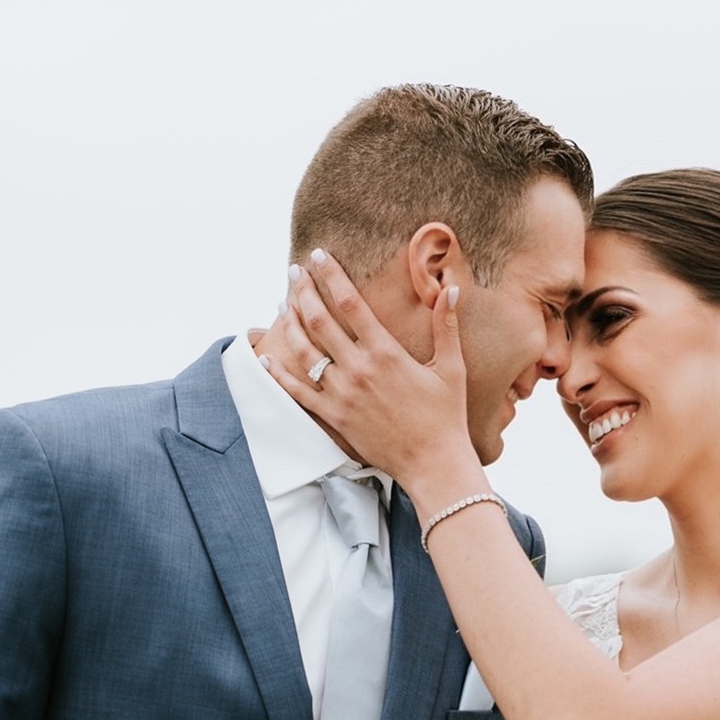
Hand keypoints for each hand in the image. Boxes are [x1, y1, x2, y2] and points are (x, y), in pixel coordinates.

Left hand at [264, 249, 482, 504]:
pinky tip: (267, 356)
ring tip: (283, 303)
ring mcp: (342, 394)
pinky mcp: (334, 417)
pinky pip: (298, 392)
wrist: (433, 463)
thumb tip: (450, 287)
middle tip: (293, 271)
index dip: (331, 276)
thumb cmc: (446, 416)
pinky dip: (279, 373)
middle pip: (319, 321)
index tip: (318, 256)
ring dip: (289, 323)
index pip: (350, 303)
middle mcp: (359, 370)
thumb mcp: (452, 367)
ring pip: (303, 351)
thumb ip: (446, 326)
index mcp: (386, 353)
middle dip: (303, 291)